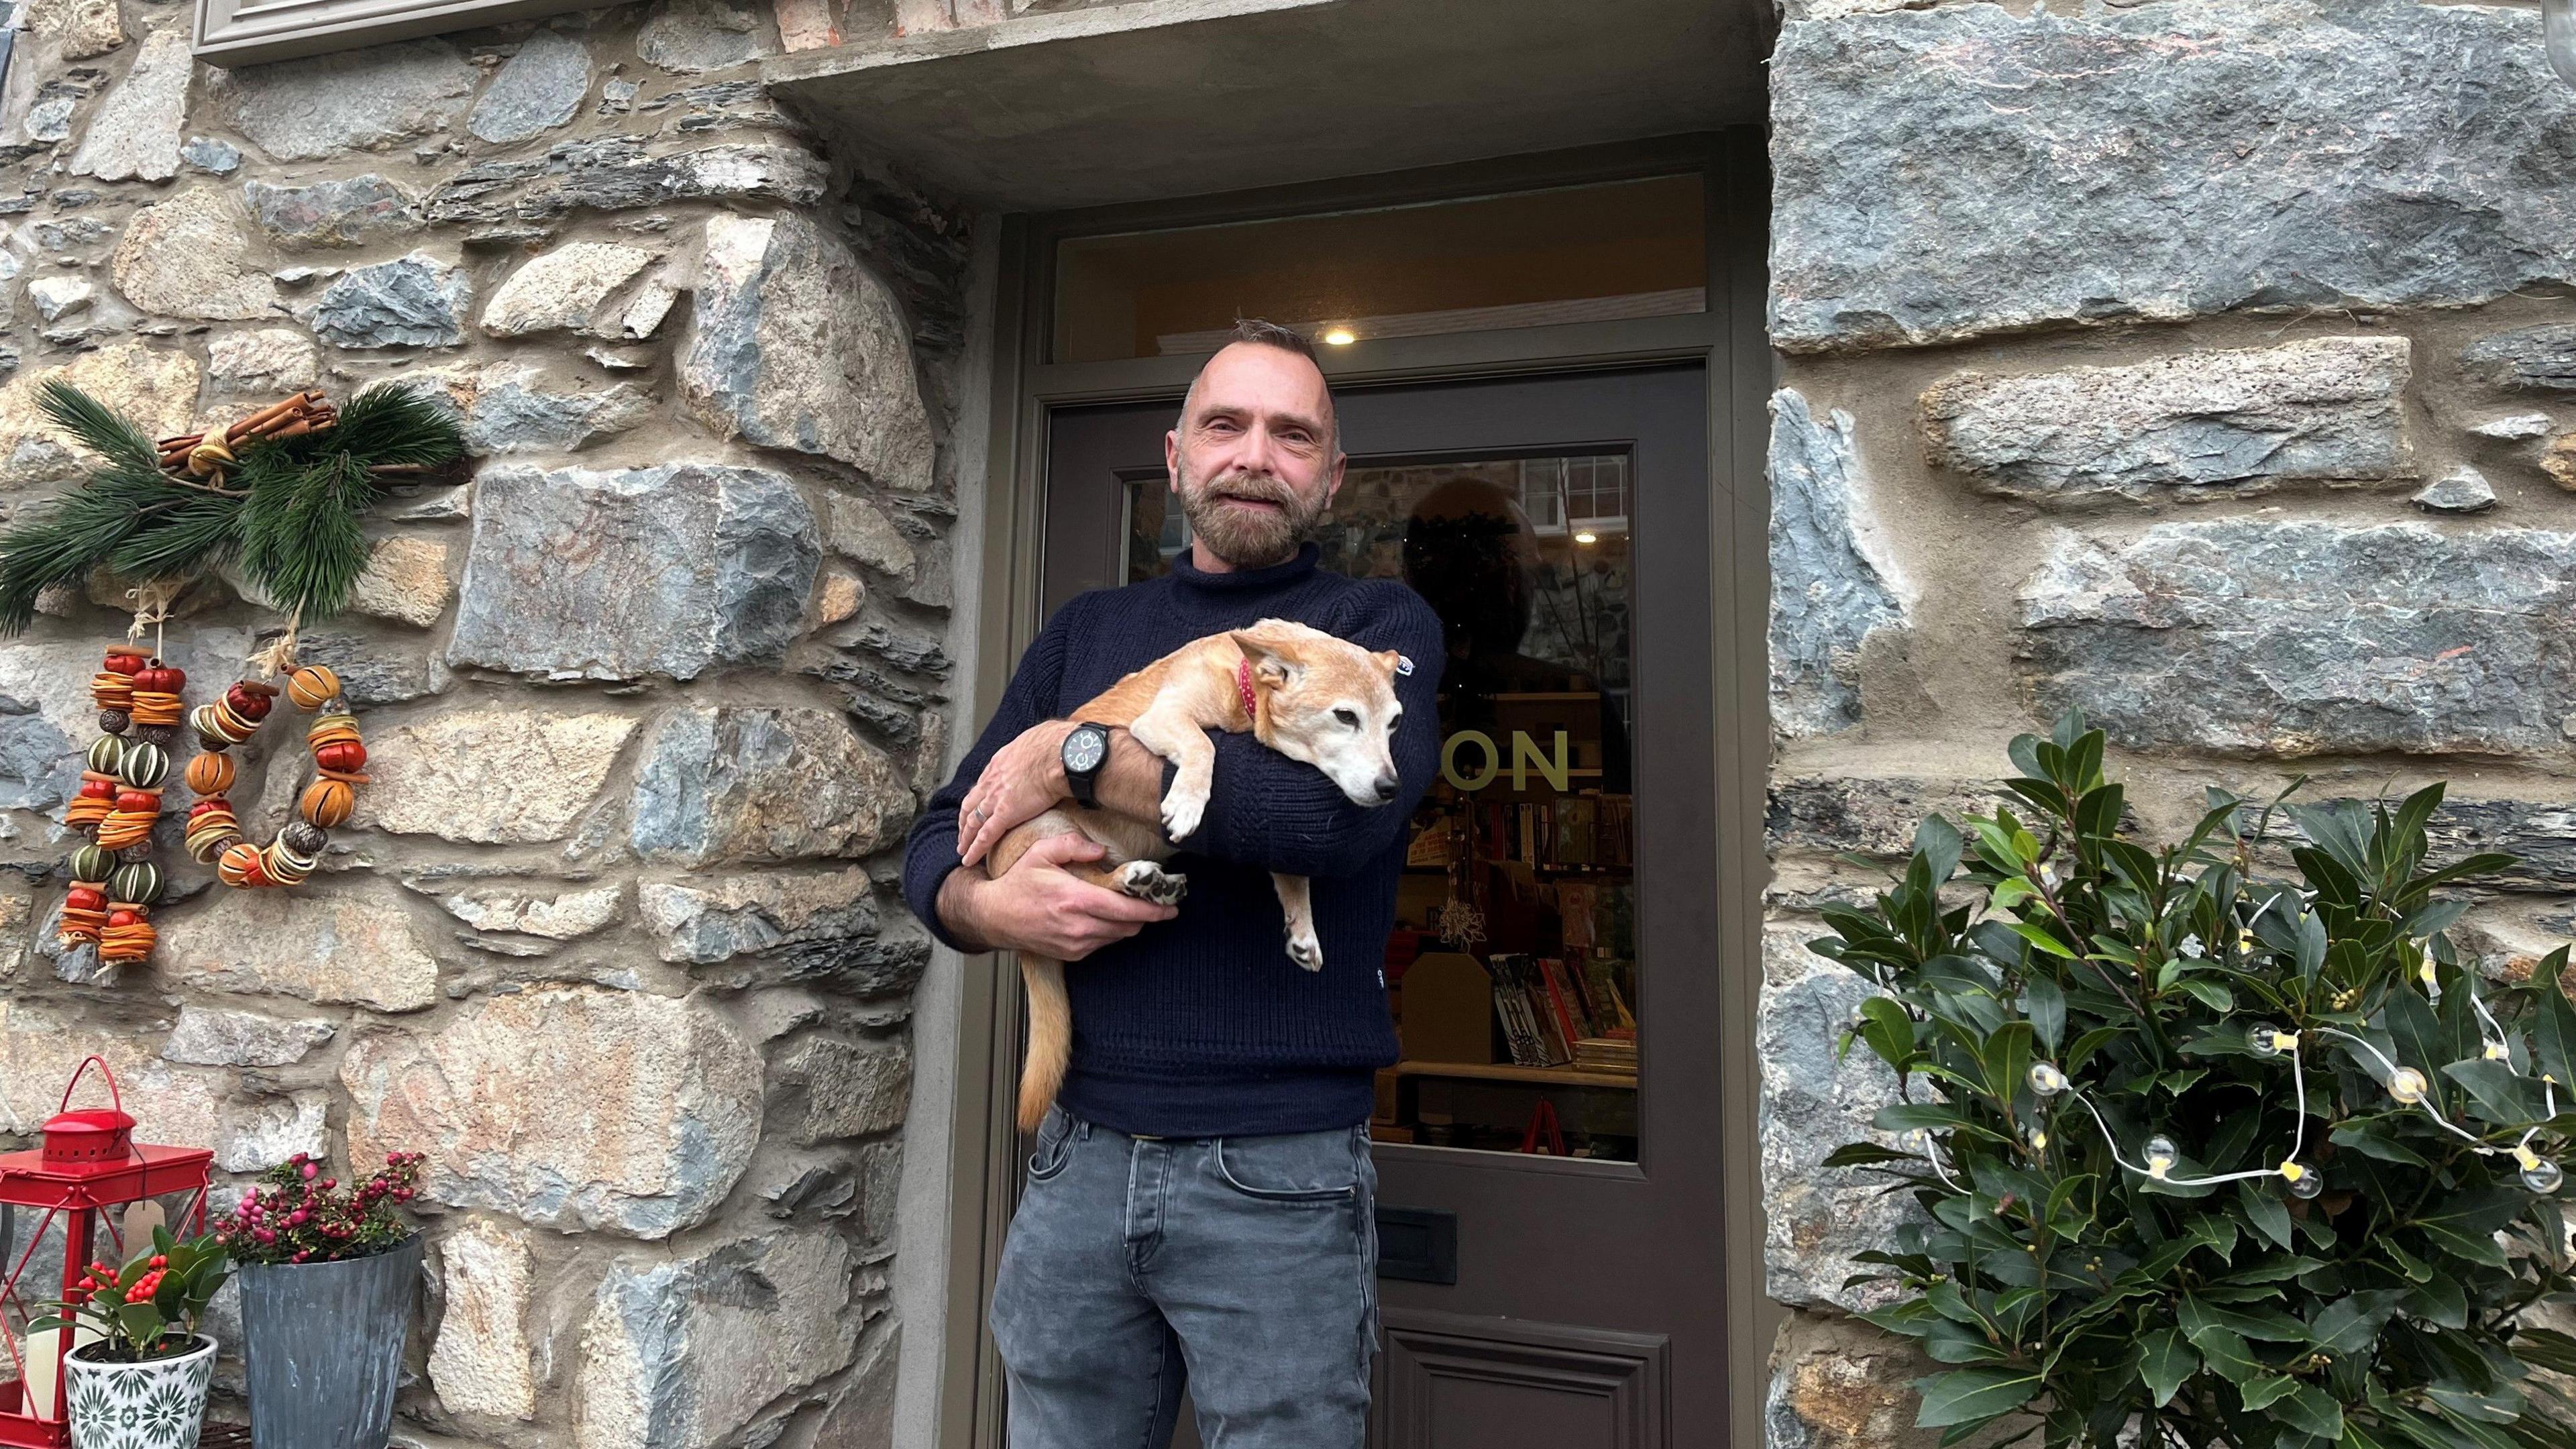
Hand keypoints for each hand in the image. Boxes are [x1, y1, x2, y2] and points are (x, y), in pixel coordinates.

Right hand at [944, 833, 1175, 960]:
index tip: (1172, 907)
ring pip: (1119, 935)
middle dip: (1146, 915)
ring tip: (1129, 905)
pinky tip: (1104, 915)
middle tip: (1155, 901)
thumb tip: (1101, 851)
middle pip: (1129, 926)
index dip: (1154, 910)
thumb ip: (1073, 846)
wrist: (995, 916)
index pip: (1126, 910)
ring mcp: (1076, 944)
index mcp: (1076, 900)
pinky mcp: (1072, 954)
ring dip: (1128, 922)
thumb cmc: (1018, 883)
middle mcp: (1079, 927)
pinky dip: (1111, 930)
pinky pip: (1104, 943)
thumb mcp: (1042, 853)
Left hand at [957, 719, 1076, 866]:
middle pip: (971, 804)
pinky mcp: (1005, 814)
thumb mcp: (1035, 740)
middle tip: (963, 831)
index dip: (977, 799)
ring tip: (963, 849)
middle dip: (964, 820)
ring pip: (973, 822)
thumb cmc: (1053, 745)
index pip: (982, 785)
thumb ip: (1032, 749)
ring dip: (965, 837)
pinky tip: (969, 859)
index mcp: (999, 764)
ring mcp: (996, 799)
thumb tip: (1044, 749)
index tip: (976, 807)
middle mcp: (991, 782)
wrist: (1057, 754)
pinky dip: (974, 849)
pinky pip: (985, 836)